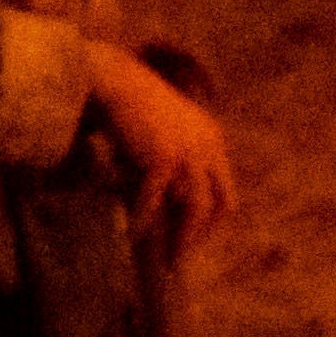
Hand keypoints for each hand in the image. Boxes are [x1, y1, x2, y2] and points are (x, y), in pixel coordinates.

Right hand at [85, 35, 239, 254]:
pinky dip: (143, 218)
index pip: (224, 191)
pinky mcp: (164, 157)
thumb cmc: (127, 105)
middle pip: (219, 203)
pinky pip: (156, 200)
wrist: (110, 78)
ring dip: (181, 237)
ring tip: (165, 259)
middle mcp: (207, 145)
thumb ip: (169, 166)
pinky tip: (130, 233)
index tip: (191, 238)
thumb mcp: (159, 135)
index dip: (211, 220)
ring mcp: (188, 151)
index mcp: (211, 138)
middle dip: (202, 234)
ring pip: (195, 208)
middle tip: (181, 257)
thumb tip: (162, 209)